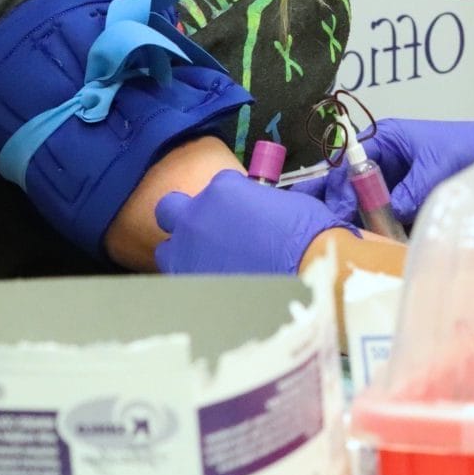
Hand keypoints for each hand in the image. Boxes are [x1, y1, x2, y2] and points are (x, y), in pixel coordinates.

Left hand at [153, 171, 353, 274]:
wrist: (306, 274)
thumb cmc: (306, 235)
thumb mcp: (285, 204)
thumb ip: (258, 204)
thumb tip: (256, 214)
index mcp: (223, 188)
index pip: (218, 185)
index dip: (230, 201)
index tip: (241, 214)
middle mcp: (196, 216)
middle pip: (170, 208)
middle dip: (185, 217)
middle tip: (207, 232)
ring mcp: (188, 252)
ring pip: (167, 250)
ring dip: (184, 253)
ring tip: (209, 267)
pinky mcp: (187, 283)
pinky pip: (180, 280)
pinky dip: (194, 281)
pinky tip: (213, 289)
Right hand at [315, 118, 473, 226]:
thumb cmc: (466, 146)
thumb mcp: (437, 165)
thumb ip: (413, 188)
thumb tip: (394, 211)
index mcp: (386, 139)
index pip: (349, 161)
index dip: (341, 185)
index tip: (341, 210)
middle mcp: (384, 158)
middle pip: (352, 184)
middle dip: (347, 206)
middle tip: (344, 230)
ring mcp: (394, 179)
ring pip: (367, 201)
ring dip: (364, 219)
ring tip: (359, 240)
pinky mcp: (405, 197)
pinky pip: (387, 212)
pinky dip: (383, 226)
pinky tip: (381, 241)